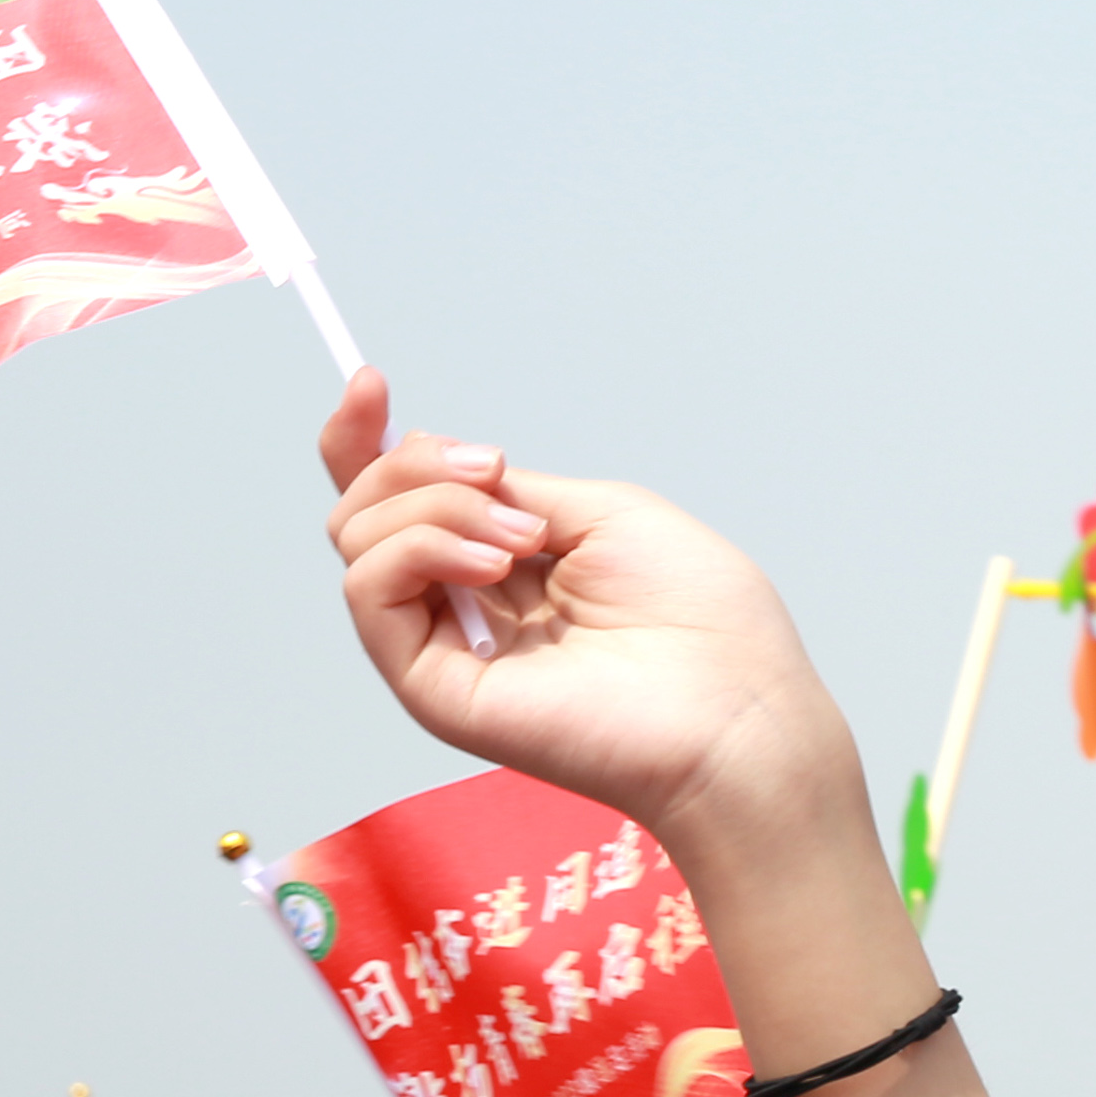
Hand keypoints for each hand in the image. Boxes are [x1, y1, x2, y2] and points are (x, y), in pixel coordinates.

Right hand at [319, 377, 866, 851]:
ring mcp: (447, 648)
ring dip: (433, 506)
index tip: (371, 382)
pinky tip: (492, 562)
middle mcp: (468, 607)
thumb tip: (447, 469)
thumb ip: (513, 490)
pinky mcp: (434, 688)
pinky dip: (417, 549)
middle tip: (491, 471)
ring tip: (524, 536)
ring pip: (359, 540)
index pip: (403, 500)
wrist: (736, 714)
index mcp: (508, 565)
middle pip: (364, 510)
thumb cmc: (704, 626)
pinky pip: (368, 591)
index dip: (369, 439)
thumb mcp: (605, 514)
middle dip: (411, 463)